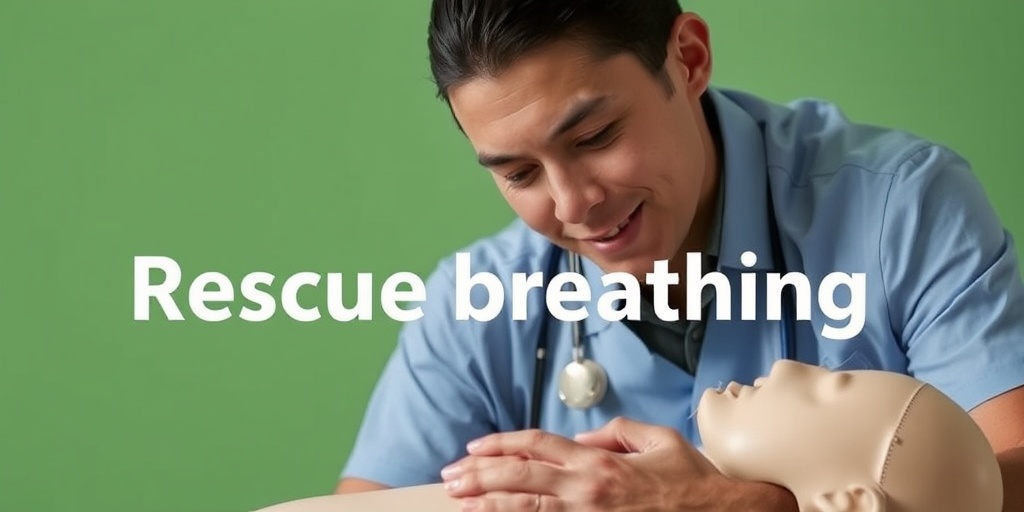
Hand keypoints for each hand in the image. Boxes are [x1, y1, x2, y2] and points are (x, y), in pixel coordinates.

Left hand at [440, 416, 792, 510]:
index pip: (536, 444)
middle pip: (519, 475)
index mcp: (599, 460)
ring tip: (458, 501)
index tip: (474, 447)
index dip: (500, 443)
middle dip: (478, 474)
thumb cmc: (691, 481)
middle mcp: (587, 488)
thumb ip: (615, 431)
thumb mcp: (656, 439)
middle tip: (449, 477)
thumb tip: (581, 438)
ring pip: (525, 507)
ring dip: (486, 503)